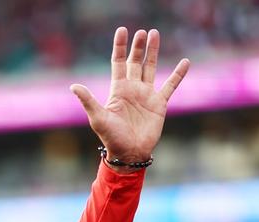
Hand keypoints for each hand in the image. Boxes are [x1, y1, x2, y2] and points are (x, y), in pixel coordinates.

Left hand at [71, 27, 189, 168]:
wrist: (130, 153)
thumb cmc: (112, 137)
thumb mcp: (98, 117)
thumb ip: (88, 100)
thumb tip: (73, 86)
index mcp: (118, 89)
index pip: (118, 62)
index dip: (120, 46)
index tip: (122, 30)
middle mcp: (132, 89)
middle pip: (135, 62)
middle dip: (138, 46)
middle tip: (142, 31)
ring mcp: (146, 95)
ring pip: (150, 68)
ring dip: (153, 52)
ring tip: (155, 34)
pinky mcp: (159, 104)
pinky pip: (170, 86)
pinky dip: (178, 74)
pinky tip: (185, 62)